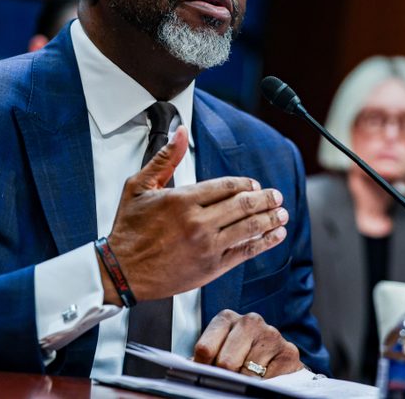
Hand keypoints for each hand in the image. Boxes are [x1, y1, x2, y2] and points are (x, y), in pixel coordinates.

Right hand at [99, 127, 288, 303]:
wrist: (122, 272)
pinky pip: (244, 252)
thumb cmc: (129, 229)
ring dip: (270, 219)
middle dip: (265, 199)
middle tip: (277, 196)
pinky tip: (274, 236)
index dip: (245, 183)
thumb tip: (180, 132)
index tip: (254, 184)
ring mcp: (207, 247)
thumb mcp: (139, 186)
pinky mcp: (211, 268)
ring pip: (249, 228)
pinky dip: (263, 243)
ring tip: (282, 214)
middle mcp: (198, 223)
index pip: (226, 186)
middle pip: (243, 205)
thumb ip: (165, 158)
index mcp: (182, 200)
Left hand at [193, 310, 303, 378]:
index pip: (205, 349)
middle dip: (226, 378)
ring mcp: (271, 335)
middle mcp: (250, 321)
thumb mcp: (217, 354)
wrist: (274, 361)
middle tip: (229, 380)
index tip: (207, 375)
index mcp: (226, 318)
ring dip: (245, 383)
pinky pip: (268, 380)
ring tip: (248, 378)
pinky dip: (263, 387)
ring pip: (247, 374)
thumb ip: (203, 360)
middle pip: (226, 363)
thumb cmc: (240, 357)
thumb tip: (188, 372)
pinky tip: (263, 380)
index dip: (204, 369)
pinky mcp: (289, 352)